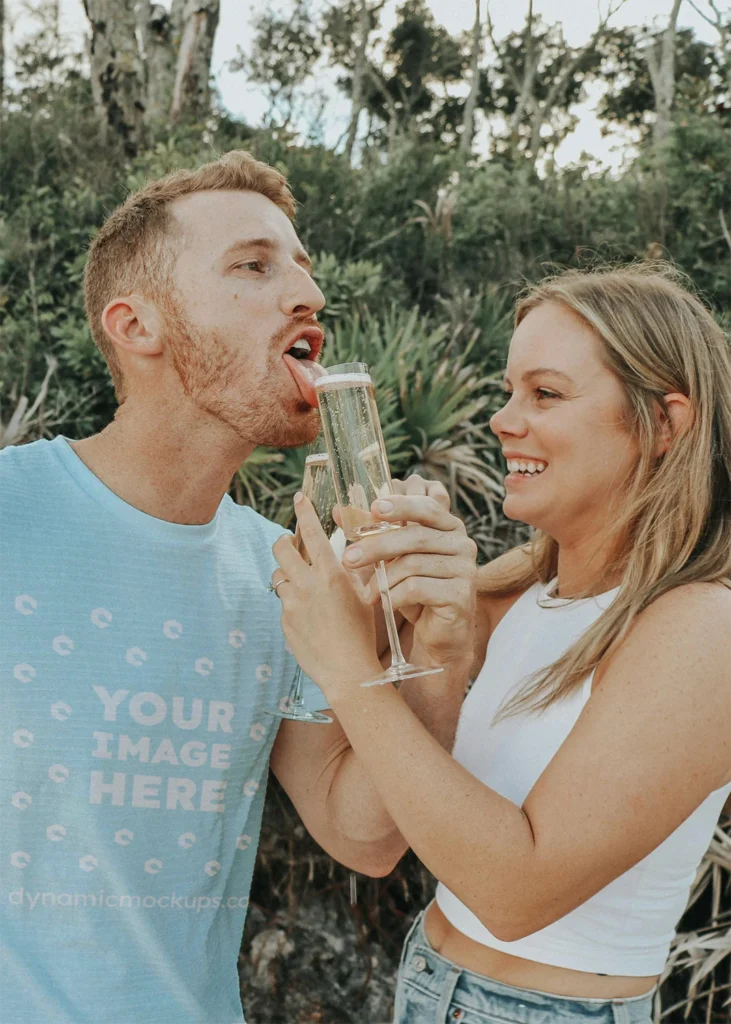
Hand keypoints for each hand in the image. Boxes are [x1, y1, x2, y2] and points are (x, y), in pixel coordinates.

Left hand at [272, 495, 382, 698]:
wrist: (348, 671)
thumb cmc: (363, 633)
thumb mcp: (366, 595)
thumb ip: (355, 570)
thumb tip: (351, 551)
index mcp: (331, 574)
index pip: (312, 532)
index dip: (303, 511)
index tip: (298, 498)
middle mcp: (307, 584)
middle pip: (281, 548)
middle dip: (283, 541)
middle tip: (290, 544)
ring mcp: (292, 604)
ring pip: (278, 576)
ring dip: (287, 574)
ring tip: (302, 584)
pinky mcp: (284, 622)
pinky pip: (283, 603)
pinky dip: (292, 602)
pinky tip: (309, 616)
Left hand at [341, 476, 477, 667]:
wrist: (438, 633)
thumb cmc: (415, 591)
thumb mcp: (393, 559)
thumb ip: (371, 533)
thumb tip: (337, 511)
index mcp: (449, 527)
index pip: (426, 507)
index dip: (400, 505)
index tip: (374, 508)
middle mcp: (463, 544)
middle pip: (414, 537)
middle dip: (377, 546)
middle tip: (349, 558)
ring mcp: (465, 569)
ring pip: (413, 564)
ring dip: (382, 579)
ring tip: (367, 593)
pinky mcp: (461, 595)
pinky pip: (418, 588)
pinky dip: (394, 596)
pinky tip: (384, 604)